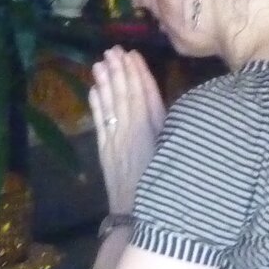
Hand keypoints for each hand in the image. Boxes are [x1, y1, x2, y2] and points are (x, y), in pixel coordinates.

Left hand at [89, 47, 165, 212]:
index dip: (139, 74)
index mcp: (158, 131)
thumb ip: (168, 130)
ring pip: (112, 105)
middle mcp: (136, 132)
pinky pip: (101, 123)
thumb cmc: (167, 190)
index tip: (133, 55)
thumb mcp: (175, 156)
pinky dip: (97, 105)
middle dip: (120, 71)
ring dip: (106, 82)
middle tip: (113, 49)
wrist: (142, 219)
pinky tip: (93, 89)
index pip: (147, 95)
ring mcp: (118, 141)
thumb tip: (160, 108)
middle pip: (127, 95)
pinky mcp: (106, 152)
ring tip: (100, 62)